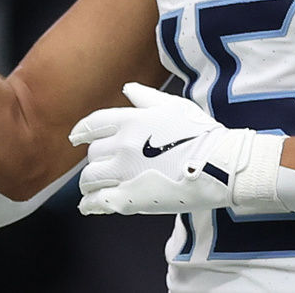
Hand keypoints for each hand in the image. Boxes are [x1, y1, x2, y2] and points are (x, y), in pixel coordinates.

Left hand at [68, 83, 286, 216]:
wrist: (218, 164)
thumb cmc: (201, 133)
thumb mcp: (174, 105)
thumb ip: (146, 97)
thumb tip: (127, 88)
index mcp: (131, 121)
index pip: (93, 124)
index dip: (81, 131)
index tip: (76, 137)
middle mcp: (122, 145)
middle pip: (93, 154)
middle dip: (96, 159)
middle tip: (104, 166)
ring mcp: (123, 173)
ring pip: (90, 179)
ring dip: (89, 183)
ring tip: (93, 187)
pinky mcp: (128, 199)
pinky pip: (97, 203)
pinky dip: (89, 204)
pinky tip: (89, 206)